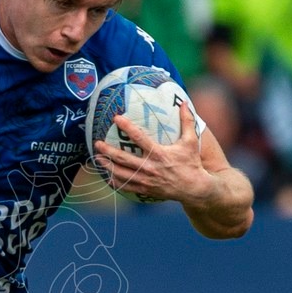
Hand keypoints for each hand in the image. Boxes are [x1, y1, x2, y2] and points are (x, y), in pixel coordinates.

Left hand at [93, 104, 209, 203]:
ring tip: (97, 158)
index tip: (116, 117)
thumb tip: (185, 102)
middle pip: (124, 158)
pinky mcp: (145, 190)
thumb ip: (187, 121)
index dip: (126, 127)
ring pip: (121, 174)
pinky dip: (115, 181)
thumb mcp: (191, 141)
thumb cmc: (192, 163)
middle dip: (108, 151)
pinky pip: (126, 186)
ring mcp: (146, 180)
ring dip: (107, 166)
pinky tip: (107, 176)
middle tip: (97, 143)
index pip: (139, 138)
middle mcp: (150, 167)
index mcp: (159, 154)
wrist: (194, 189)